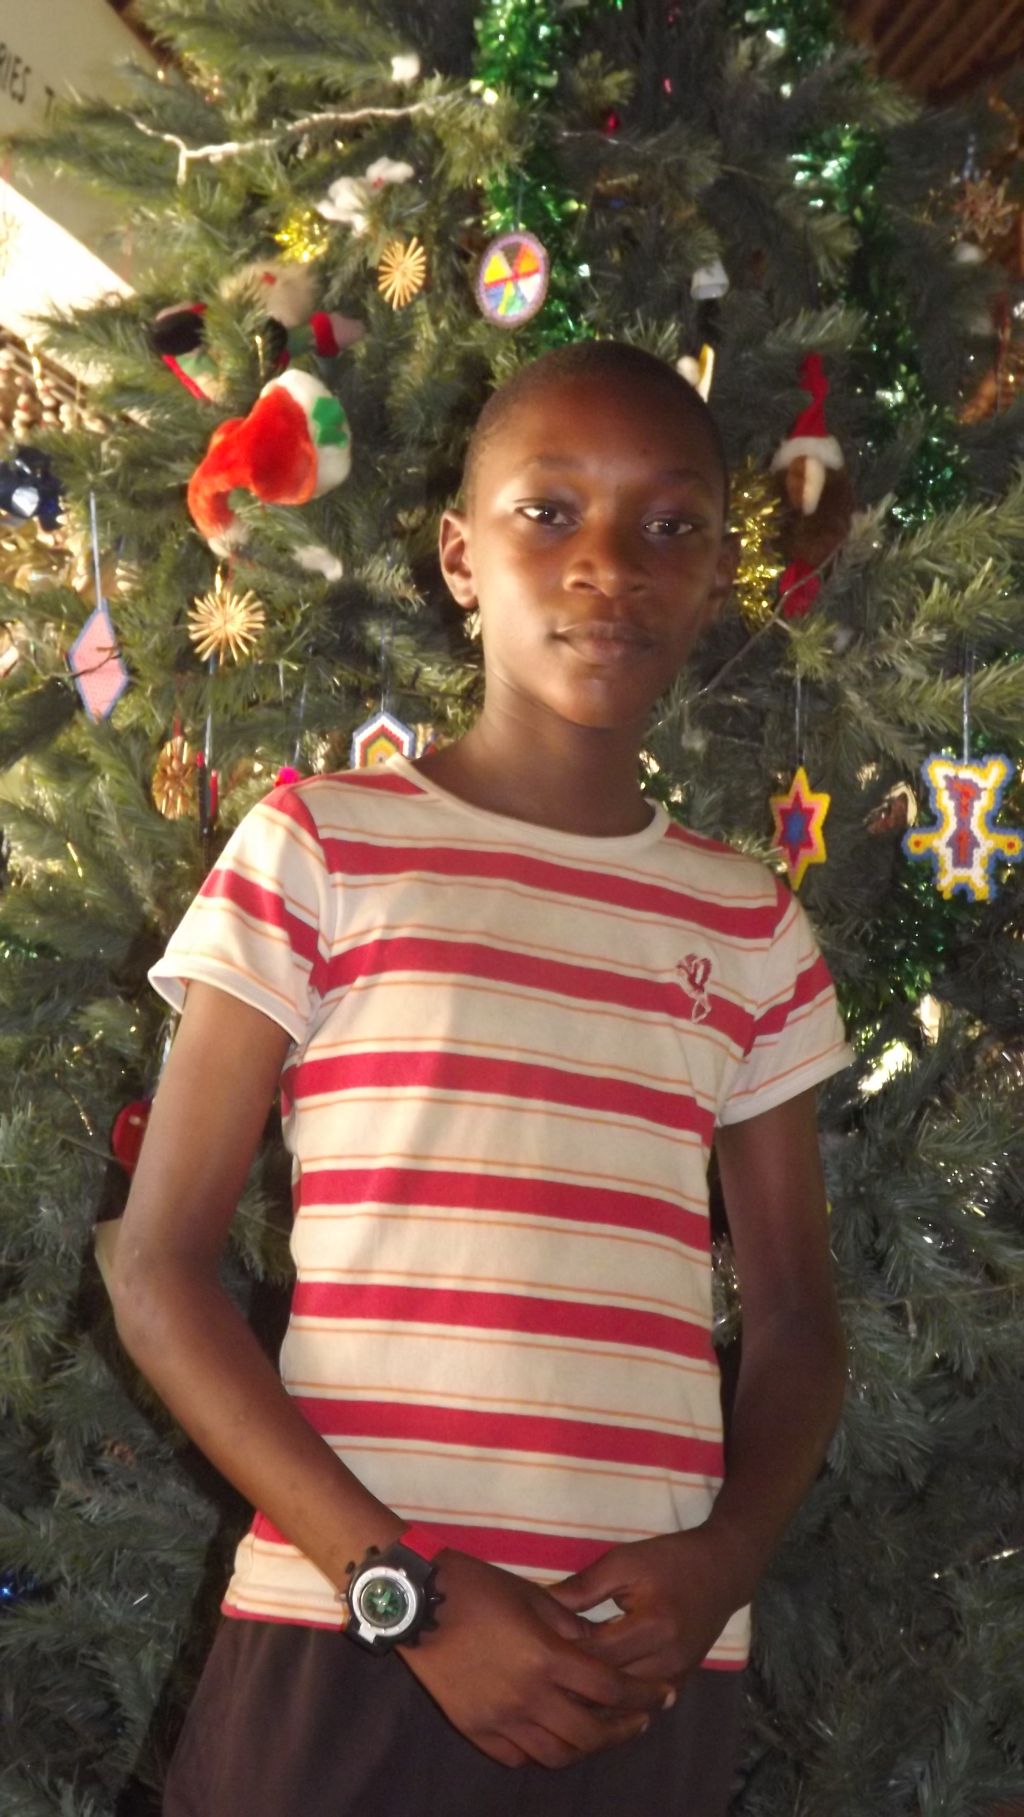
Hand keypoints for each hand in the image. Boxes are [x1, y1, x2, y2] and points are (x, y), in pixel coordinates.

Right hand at [398, 1550, 673, 1769]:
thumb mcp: (531, 1594)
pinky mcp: (474, 1729)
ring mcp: (498, 1718)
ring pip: (556, 1754)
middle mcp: (526, 1696)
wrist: (415, 1602)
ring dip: (586, 1747)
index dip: (642, 1694)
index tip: (662, 1695)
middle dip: (623, 1730)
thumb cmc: (475, 1585)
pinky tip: (553, 1734)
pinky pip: (518, 1756)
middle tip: (639, 1720)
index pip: (609, 1689)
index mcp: (545, 1657)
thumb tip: (594, 1648)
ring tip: (600, 1733)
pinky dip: (543, 1750)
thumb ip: (568, 1625)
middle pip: (589, 1734)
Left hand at [547, 1527, 749, 1686]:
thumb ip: (582, 1588)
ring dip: (590, 1700)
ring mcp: (676, 1678)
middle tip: (534, 1677)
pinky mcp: (679, 1685)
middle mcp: (667, 1660)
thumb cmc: (669, 1559)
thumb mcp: (623, 1562)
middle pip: (608, 1688)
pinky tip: (586, 1696)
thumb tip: (538, 1605)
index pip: (596, 1654)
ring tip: (555, 1689)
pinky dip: (612, 1703)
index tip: (531, 1649)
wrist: (721, 1571)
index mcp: (653, 1626)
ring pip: (622, 1706)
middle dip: (570, 1683)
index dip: (561, 1654)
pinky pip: (639, 1706)